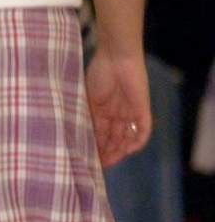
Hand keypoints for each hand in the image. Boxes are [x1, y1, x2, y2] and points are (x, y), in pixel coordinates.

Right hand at [85, 48, 151, 167]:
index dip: (95, 148)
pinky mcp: (142, 109)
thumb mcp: (87, 100)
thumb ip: (86, 119)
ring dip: (119, 150)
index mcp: (102, 111)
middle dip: (106, 153)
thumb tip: (78, 140)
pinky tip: (128, 150)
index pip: (100, 135)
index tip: (86, 161)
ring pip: (127, 137)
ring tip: (110, 161)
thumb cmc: (98, 73)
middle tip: (97, 166)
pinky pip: (143, 130)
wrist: (116, 56)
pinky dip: (137, 141)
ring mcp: (130, 112)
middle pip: (113, 139)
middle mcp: (117, 114)